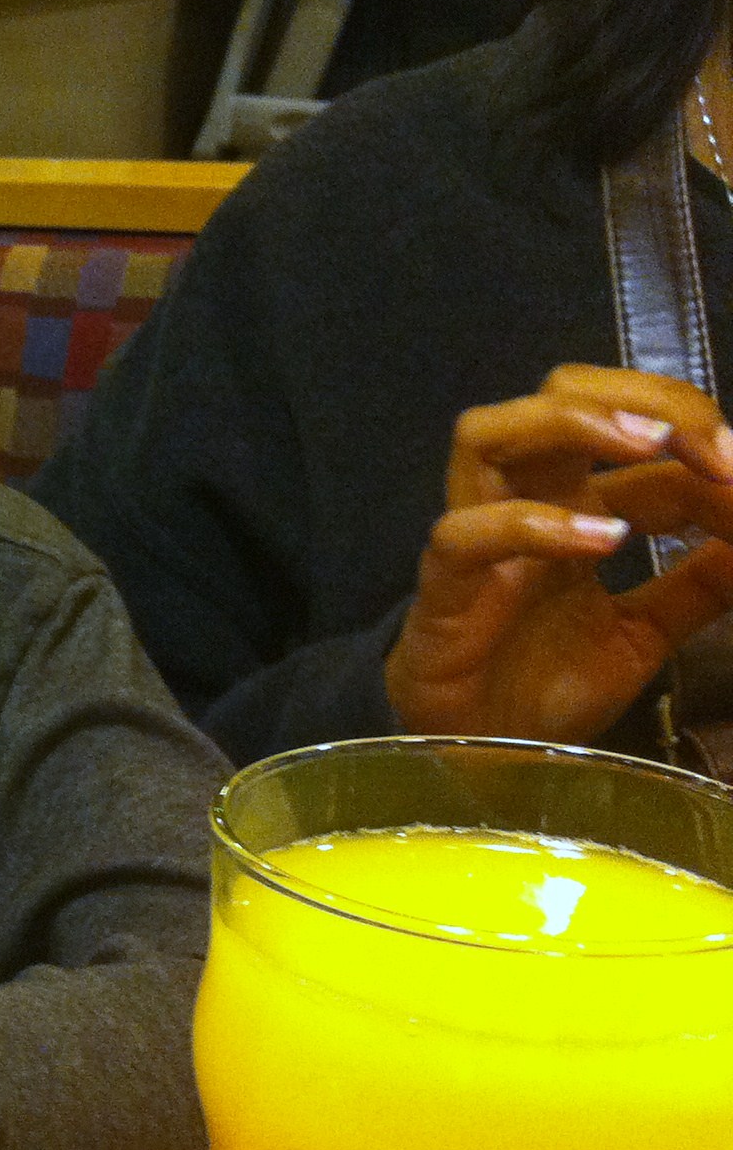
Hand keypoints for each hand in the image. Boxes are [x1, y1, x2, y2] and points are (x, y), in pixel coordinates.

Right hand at [387, 367, 732, 742]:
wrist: (480, 758)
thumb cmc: (546, 684)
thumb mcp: (649, 630)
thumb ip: (701, 584)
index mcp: (573, 500)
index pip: (641, 439)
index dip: (708, 447)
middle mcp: (522, 500)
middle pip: (560, 392)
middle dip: (645, 398)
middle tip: (714, 447)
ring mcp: (478, 538)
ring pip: (488, 432)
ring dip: (575, 422)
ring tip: (652, 443)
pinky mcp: (443, 588)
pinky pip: (467, 533)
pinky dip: (534, 525)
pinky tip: (601, 542)